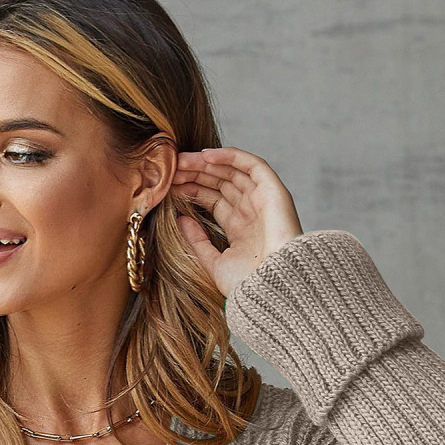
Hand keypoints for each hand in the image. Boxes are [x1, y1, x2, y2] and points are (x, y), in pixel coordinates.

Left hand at [171, 146, 303, 298]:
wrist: (272, 288)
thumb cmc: (248, 284)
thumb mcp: (215, 263)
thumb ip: (197, 242)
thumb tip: (180, 220)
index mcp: (239, 228)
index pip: (213, 199)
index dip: (193, 189)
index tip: (172, 185)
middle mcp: (251, 211)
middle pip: (220, 183)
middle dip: (196, 174)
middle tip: (172, 168)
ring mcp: (262, 199)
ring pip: (232, 171)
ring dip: (207, 163)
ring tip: (182, 161)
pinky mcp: (273, 190)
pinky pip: (251, 164)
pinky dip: (229, 156)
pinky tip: (205, 156)